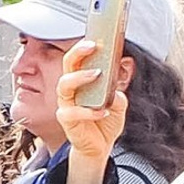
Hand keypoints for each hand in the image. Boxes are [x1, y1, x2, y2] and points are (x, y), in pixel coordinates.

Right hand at [54, 38, 128, 183]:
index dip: (84, 47)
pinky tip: (103, 112)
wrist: (99, 147)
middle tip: (93, 46)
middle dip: (78, 53)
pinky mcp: (67, 120)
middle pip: (68, 66)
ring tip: (97, 74)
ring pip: (64, 85)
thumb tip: (117, 87)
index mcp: (81, 82)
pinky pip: (73, 112)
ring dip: (80, 77)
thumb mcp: (119, 103)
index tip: (96, 37)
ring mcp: (67, 104)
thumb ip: (117, 92)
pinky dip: (89, 111)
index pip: (79, 60)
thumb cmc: (105, 121)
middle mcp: (70, 90)